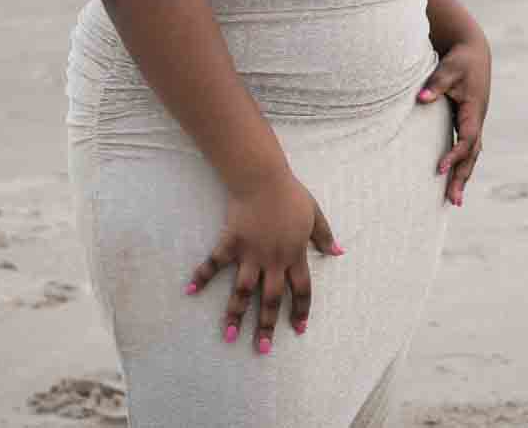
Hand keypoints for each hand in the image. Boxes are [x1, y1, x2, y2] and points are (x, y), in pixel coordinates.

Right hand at [184, 170, 340, 353]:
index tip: (299, 329)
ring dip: (236, 314)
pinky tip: (190, 290)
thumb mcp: (314, 214)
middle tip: (262, 349)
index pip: (301, 290)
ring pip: (243, 291)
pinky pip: (215, 263)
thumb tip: (338, 252)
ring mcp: (250, 253)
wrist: (263, 178)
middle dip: (267, 326)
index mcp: (294, 255)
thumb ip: (324, 235)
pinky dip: (202, 275)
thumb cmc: (290, 195)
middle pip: (271, 300)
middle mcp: (272, 260)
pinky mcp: (231, 242)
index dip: (301, 311)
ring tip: (229, 336)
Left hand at [419, 34, 490, 205]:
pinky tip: (453, 179)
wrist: (473, 51)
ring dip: (463, 176)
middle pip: (472, 155)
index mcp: (474, 110)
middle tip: (453, 201)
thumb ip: (436, 83)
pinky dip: (461, 164)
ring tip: (454, 200)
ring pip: (471, 155)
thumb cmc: (460, 59)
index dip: (454, 154)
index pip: (466, 139)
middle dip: (462, 177)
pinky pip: (466, 149)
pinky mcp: (467, 122)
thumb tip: (421, 99)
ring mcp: (473, 123)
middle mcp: (476, 120)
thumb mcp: (448, 68)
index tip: (439, 168)